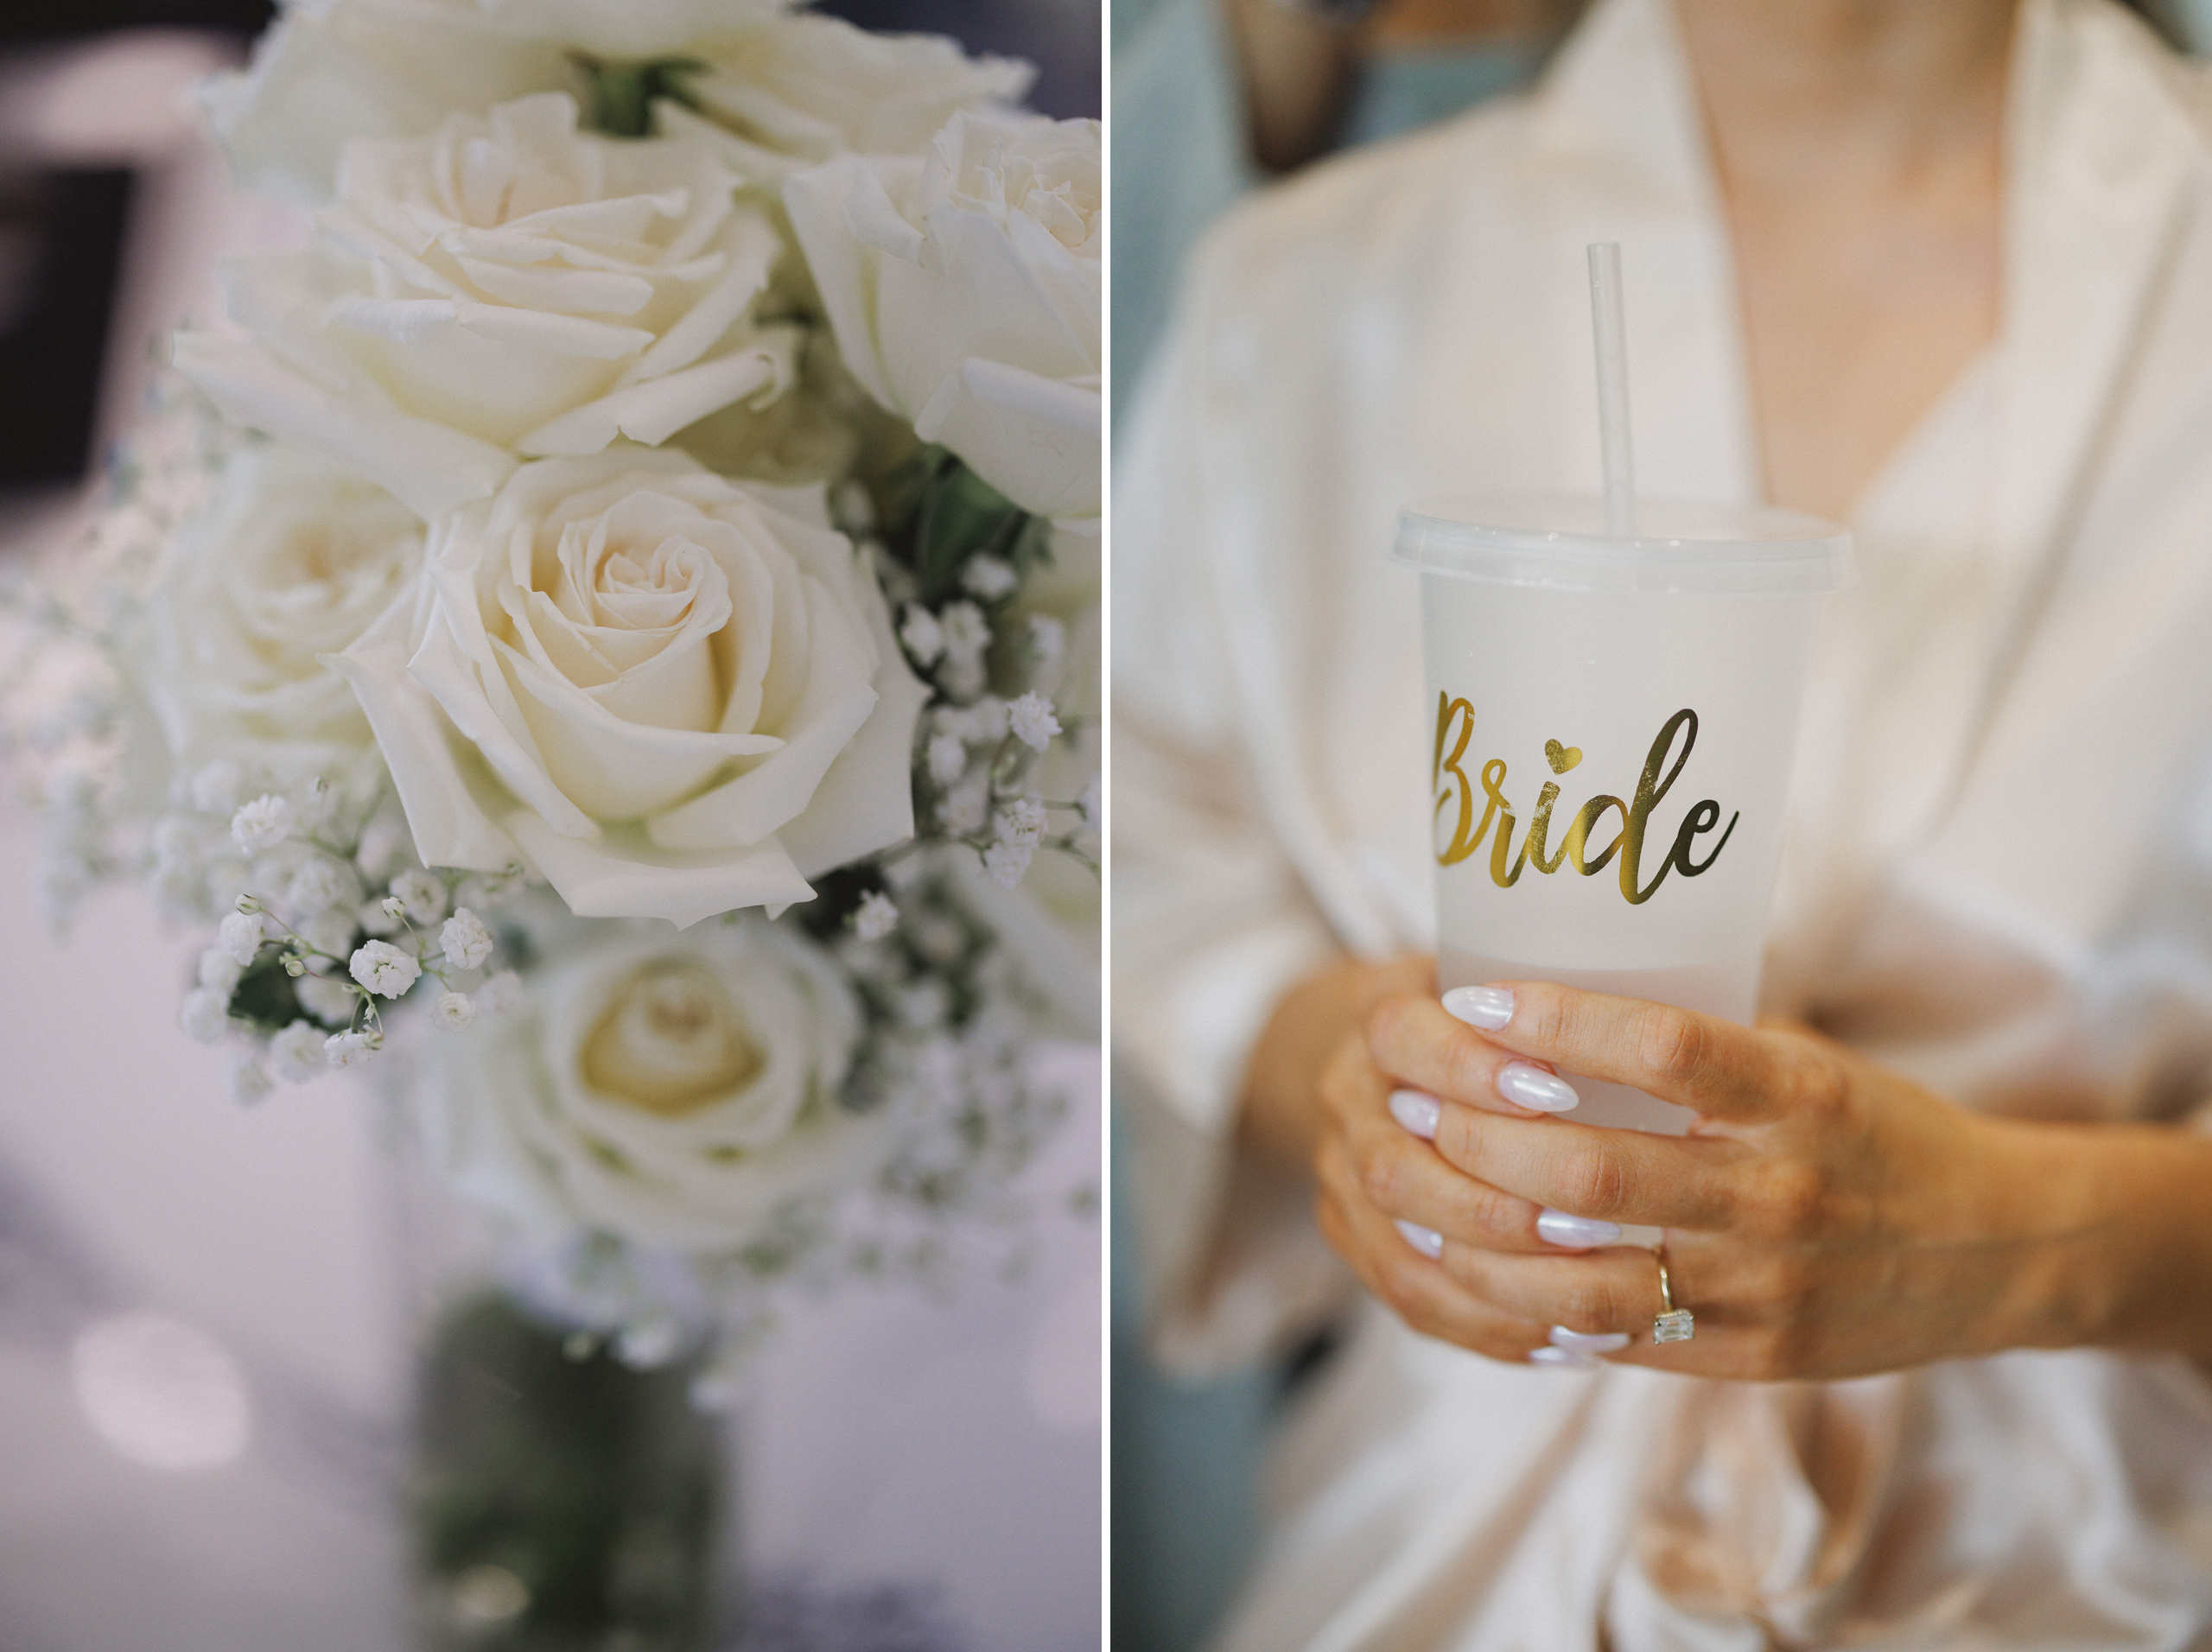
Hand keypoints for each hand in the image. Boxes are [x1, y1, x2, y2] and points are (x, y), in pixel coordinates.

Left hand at [1313, 971, 2106, 1379]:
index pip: (1659, 1046)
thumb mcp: (1808, 1064)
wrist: (1997, 1251)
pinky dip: (1534, 1305)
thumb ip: (1701, 1045)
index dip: (1555, 1021)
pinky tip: (1472, 1271)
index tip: (1474, 997)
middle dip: (1478, 1135)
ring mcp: (1765, 1284)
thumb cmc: (1878, 1132)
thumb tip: (1558, 1000)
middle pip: (1593, 1168)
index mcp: (1800, 1095)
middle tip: (1407, 1099)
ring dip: (1479, 1232)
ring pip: (1584, 1269)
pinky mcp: (1754, 1355)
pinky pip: (1618, 1335)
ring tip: (1413, 1189)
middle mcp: (1782, 1190)